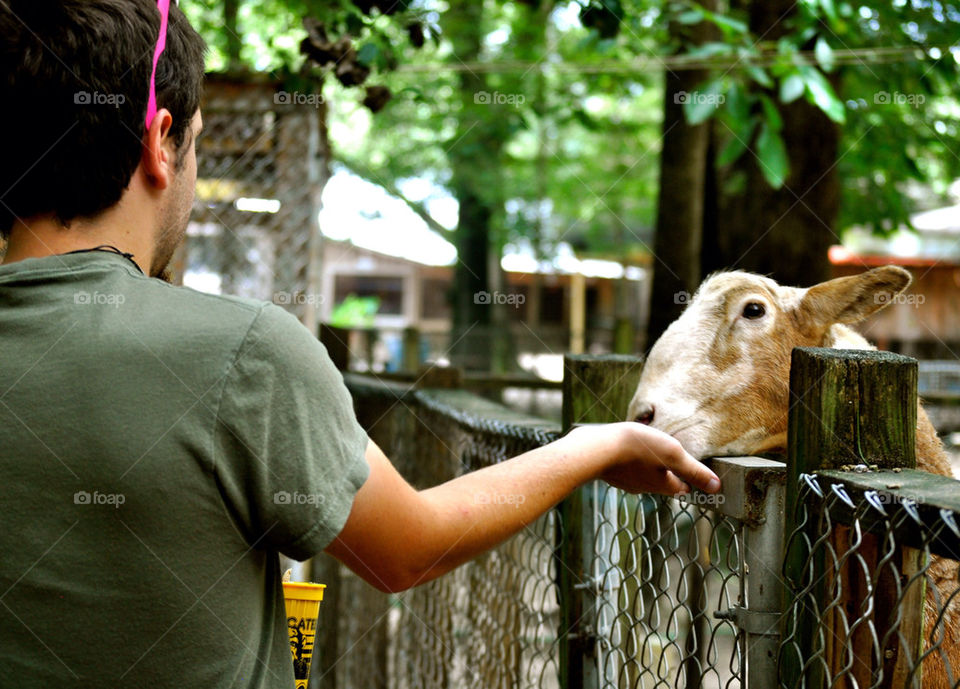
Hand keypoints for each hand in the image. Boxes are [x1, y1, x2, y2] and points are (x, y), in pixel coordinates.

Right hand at [567, 422, 720, 496]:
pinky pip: (626, 468)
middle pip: (663, 483)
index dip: (691, 480)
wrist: (595, 449)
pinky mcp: (610, 472)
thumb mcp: (672, 454)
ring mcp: (625, 481)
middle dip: (669, 473)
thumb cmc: (637, 449)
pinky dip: (630, 462)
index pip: (683, 488)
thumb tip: (716, 487)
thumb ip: (694, 470)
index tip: (694, 472)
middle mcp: (645, 487)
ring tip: (650, 451)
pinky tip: (627, 450)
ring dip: (649, 466)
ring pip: (644, 476)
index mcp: (663, 484)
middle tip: (673, 458)